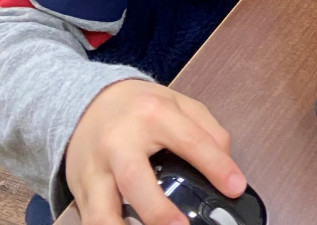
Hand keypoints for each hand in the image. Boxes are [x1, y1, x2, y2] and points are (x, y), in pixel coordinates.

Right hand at [65, 79, 245, 224]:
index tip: (235, 187)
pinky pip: (91, 220)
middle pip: (134, 178)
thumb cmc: (140, 107)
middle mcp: (120, 141)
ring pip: (101, 211)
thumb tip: (227, 168)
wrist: (89, 102)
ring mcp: (96, 169)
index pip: (190, 140)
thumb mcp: (179, 105)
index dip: (217, 166)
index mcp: (153, 114)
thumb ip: (207, 131)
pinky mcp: (81, 190)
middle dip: (157, 210)